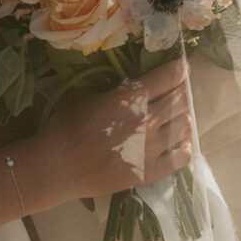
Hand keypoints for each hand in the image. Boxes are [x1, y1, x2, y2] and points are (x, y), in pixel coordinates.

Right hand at [38, 58, 192, 203]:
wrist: (57, 168)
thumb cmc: (65, 127)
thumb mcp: (83, 95)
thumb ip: (107, 87)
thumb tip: (120, 81)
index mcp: (130, 98)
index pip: (169, 77)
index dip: (179, 69)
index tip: (181, 68)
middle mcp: (146, 121)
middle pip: (181, 100)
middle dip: (181, 92)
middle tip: (177, 92)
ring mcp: (150, 148)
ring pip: (184, 127)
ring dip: (182, 118)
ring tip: (178, 118)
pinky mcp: (149, 172)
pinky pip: (181, 158)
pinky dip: (184, 148)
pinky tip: (181, 145)